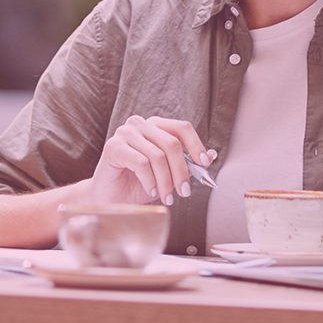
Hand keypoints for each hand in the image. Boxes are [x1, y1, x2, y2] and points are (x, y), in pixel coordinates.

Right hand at [89, 115, 213, 205]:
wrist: (110, 198)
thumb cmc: (137, 184)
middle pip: (171, 143)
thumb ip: (186, 164)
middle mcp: (139, 124)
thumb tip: (211, 156)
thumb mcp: (167, 174)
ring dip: (166, 181)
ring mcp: (124, 133)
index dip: (196, 145)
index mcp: (154, 126)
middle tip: (184, 192)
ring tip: (167, 197)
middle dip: (181, 171)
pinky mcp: (113, 146)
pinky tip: (150, 190)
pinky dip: (149, 180)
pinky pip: (140, 162)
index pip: (182, 128)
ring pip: (157, 155)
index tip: (204, 164)